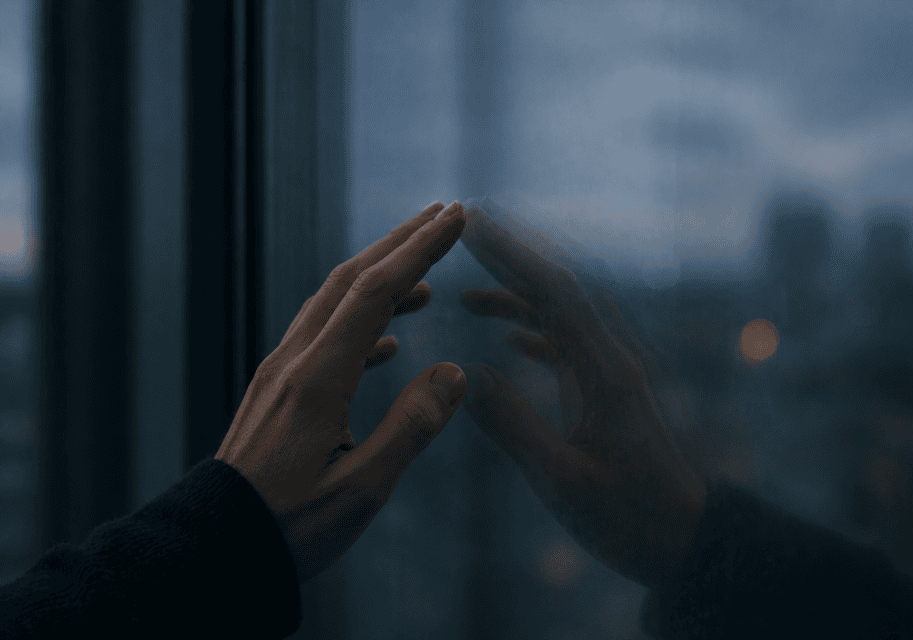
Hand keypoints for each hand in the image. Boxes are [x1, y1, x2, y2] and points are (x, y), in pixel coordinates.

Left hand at [216, 200, 467, 583]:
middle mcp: (295, 361)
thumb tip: (453, 373)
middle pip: (349, 280)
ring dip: (379, 277)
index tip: (455, 219)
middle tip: (442, 216)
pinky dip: (360, 322)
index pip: (375, 292)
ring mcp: (280, 373)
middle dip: (399, 243)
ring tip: (424, 278)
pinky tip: (387, 343)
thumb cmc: (291, 525)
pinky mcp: (276, 390)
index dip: (419, 251)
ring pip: (333, 302)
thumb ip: (412, 428)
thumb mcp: (362, 489)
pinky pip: (323, 335)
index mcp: (318, 378)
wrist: (215, 546)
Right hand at [458, 198, 705, 591]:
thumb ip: (513, 425)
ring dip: (520, 297)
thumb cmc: (627, 516)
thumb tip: (467, 375)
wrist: (683, 542)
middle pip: (560, 290)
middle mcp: (611, 360)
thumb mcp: (561, 478)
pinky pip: (569, 348)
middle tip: (469, 230)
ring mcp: (611, 375)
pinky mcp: (609, 394)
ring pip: (563, 318)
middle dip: (515, 257)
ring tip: (468, 291)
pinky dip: (537, 332)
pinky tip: (509, 336)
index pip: (556, 291)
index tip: (475, 223)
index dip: (513, 252)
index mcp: (604, 371)